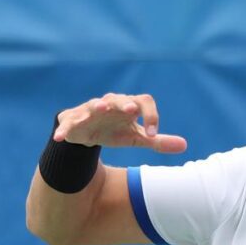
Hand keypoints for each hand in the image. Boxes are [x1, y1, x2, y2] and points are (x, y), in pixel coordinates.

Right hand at [54, 93, 187, 153]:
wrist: (86, 135)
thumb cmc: (114, 131)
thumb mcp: (136, 137)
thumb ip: (157, 141)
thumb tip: (184, 145)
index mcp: (127, 107)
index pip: (143, 102)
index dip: (151, 115)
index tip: (152, 134)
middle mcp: (110, 104)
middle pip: (119, 99)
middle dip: (124, 103)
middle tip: (131, 109)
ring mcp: (90, 110)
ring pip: (94, 104)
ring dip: (98, 106)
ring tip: (101, 107)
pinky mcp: (73, 120)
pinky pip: (68, 123)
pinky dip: (64, 128)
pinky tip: (60, 136)